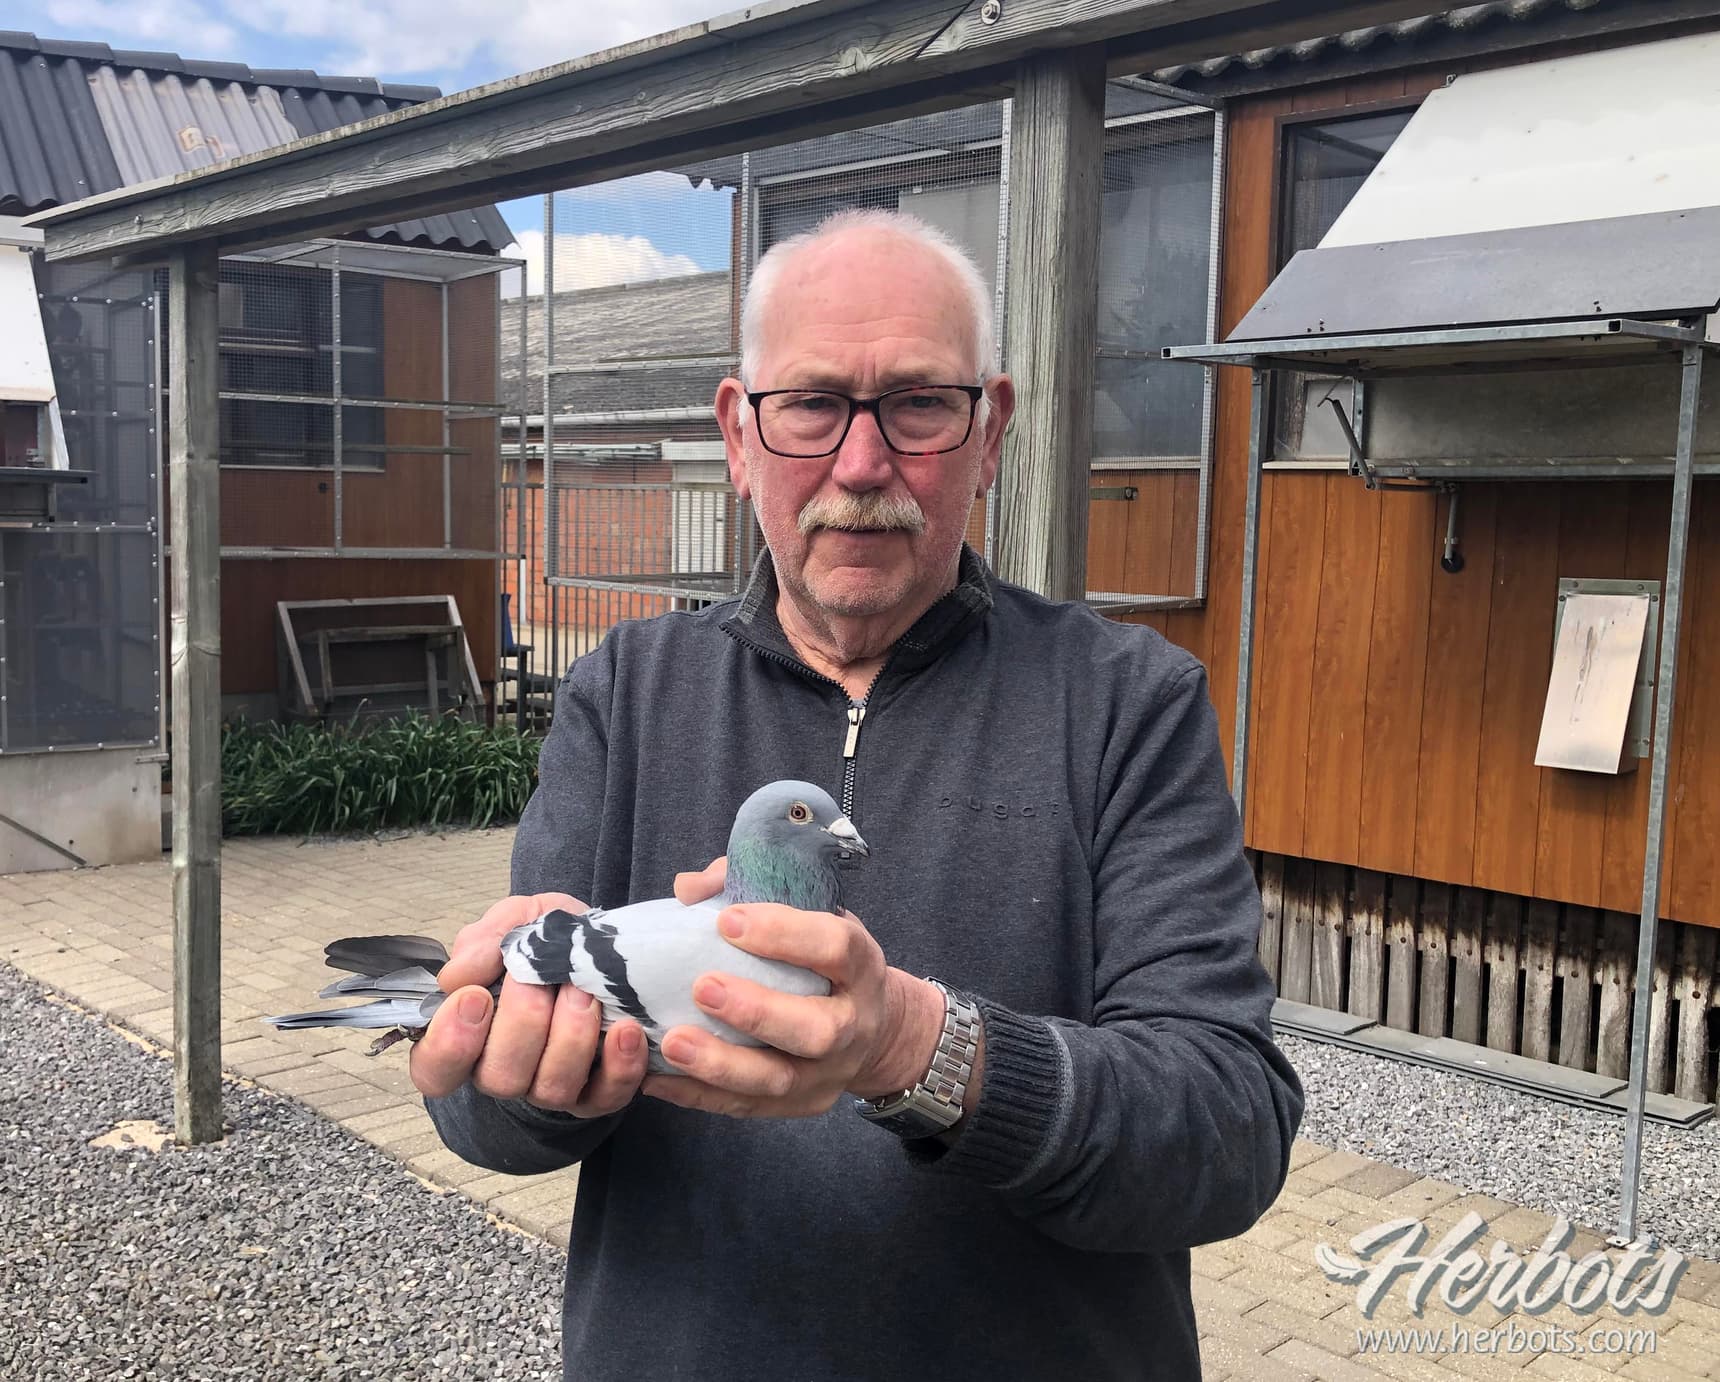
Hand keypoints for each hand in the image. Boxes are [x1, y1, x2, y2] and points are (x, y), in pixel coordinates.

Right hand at [409, 891, 647, 1116]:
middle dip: (523, 1023)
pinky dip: (619, 1066)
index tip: (476, 997)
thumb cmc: (548, 941)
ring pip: (551, 1089)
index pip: (434, 1069)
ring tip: (586, 992)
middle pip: (498, 1078)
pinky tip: (625, 1029)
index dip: (449, 1043)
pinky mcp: (599, 1092)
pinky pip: (606, 1097)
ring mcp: (551, 1086)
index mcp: (467, 1037)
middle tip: (540, 979)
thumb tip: (458, 976)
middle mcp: (504, 1071)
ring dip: (570, 1037)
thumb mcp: (516, 922)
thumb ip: (484, 940)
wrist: (605, 947)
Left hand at [649, 857, 944, 1118]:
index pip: (834, 947)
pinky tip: (657, 1076)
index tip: (726, 921)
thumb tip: (689, 889)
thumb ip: (752, 888)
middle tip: (701, 987)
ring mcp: (829, 1072)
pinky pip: (747, 1107)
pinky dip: (699, 1094)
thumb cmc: (824, 958)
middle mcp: (854, 1023)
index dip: (784, 934)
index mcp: (860, 964)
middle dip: (756, 1011)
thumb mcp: (810, 913)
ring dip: (721, 1063)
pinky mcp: (802, 1105)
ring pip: (779, 1079)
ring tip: (671, 1042)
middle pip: (815, 1029)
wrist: (875, 1028)